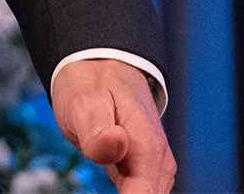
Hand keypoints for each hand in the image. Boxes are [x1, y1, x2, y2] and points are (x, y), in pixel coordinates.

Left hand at [49, 58, 175, 192]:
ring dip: (130, 193)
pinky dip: (130, 192)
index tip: (112, 184)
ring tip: (108, 172)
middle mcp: (158, 159)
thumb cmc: (91, 82)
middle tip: (105, 172)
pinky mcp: (143, 165)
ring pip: (148, 193)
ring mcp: (153, 163)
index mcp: (147, 146)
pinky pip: (142, 189)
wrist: (100, 64)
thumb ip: (97, 130)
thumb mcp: (85, 101)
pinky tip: (117, 187)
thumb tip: (117, 145)